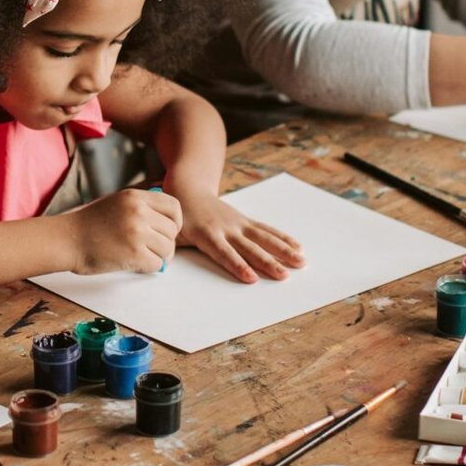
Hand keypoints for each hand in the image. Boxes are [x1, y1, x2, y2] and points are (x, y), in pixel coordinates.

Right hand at [68, 187, 181, 275]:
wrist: (67, 239)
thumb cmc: (89, 224)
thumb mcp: (116, 202)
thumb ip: (141, 206)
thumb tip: (167, 219)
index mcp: (135, 197)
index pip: (174, 207)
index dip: (175, 221)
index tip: (167, 231)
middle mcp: (138, 212)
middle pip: (172, 230)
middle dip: (166, 242)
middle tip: (154, 249)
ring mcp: (137, 233)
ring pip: (168, 248)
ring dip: (159, 256)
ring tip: (145, 256)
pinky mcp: (133, 254)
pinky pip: (157, 264)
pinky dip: (149, 268)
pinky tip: (136, 264)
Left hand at [174, 193, 303, 284]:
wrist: (189, 187)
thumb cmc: (179, 215)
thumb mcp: (172, 232)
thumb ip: (171, 248)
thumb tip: (165, 263)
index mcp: (206, 234)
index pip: (223, 253)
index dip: (237, 265)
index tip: (251, 278)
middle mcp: (226, 228)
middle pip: (250, 248)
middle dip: (268, 262)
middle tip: (284, 275)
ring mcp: (238, 223)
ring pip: (264, 237)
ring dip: (283, 250)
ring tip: (300, 261)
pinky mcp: (245, 220)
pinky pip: (267, 230)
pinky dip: (282, 238)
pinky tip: (297, 246)